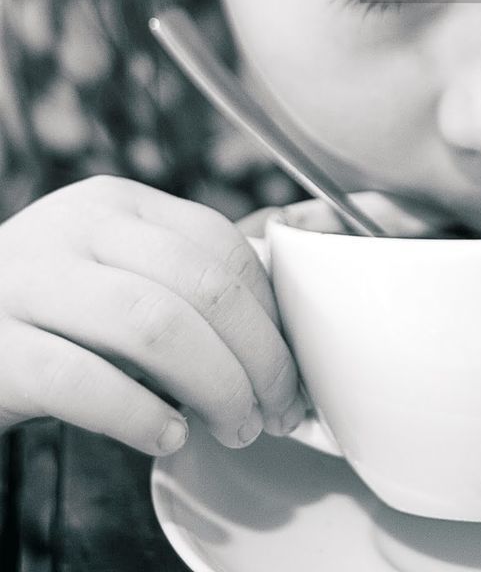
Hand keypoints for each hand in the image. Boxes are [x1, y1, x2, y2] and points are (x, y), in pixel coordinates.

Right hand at [0, 176, 305, 454]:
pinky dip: (141, 415)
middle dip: (257, 355)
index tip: (291, 366)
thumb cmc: (47, 317)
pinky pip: (83, 381)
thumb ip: (186, 274)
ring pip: (154, 325)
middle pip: (200, 285)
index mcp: (115, 205)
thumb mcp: (113, 274)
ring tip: (235, 428)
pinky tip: (168, 437)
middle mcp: (73, 229)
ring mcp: (27, 283)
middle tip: (276, 409)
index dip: (270, 310)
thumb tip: (291, 276)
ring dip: (215, 386)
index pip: (219, 243)